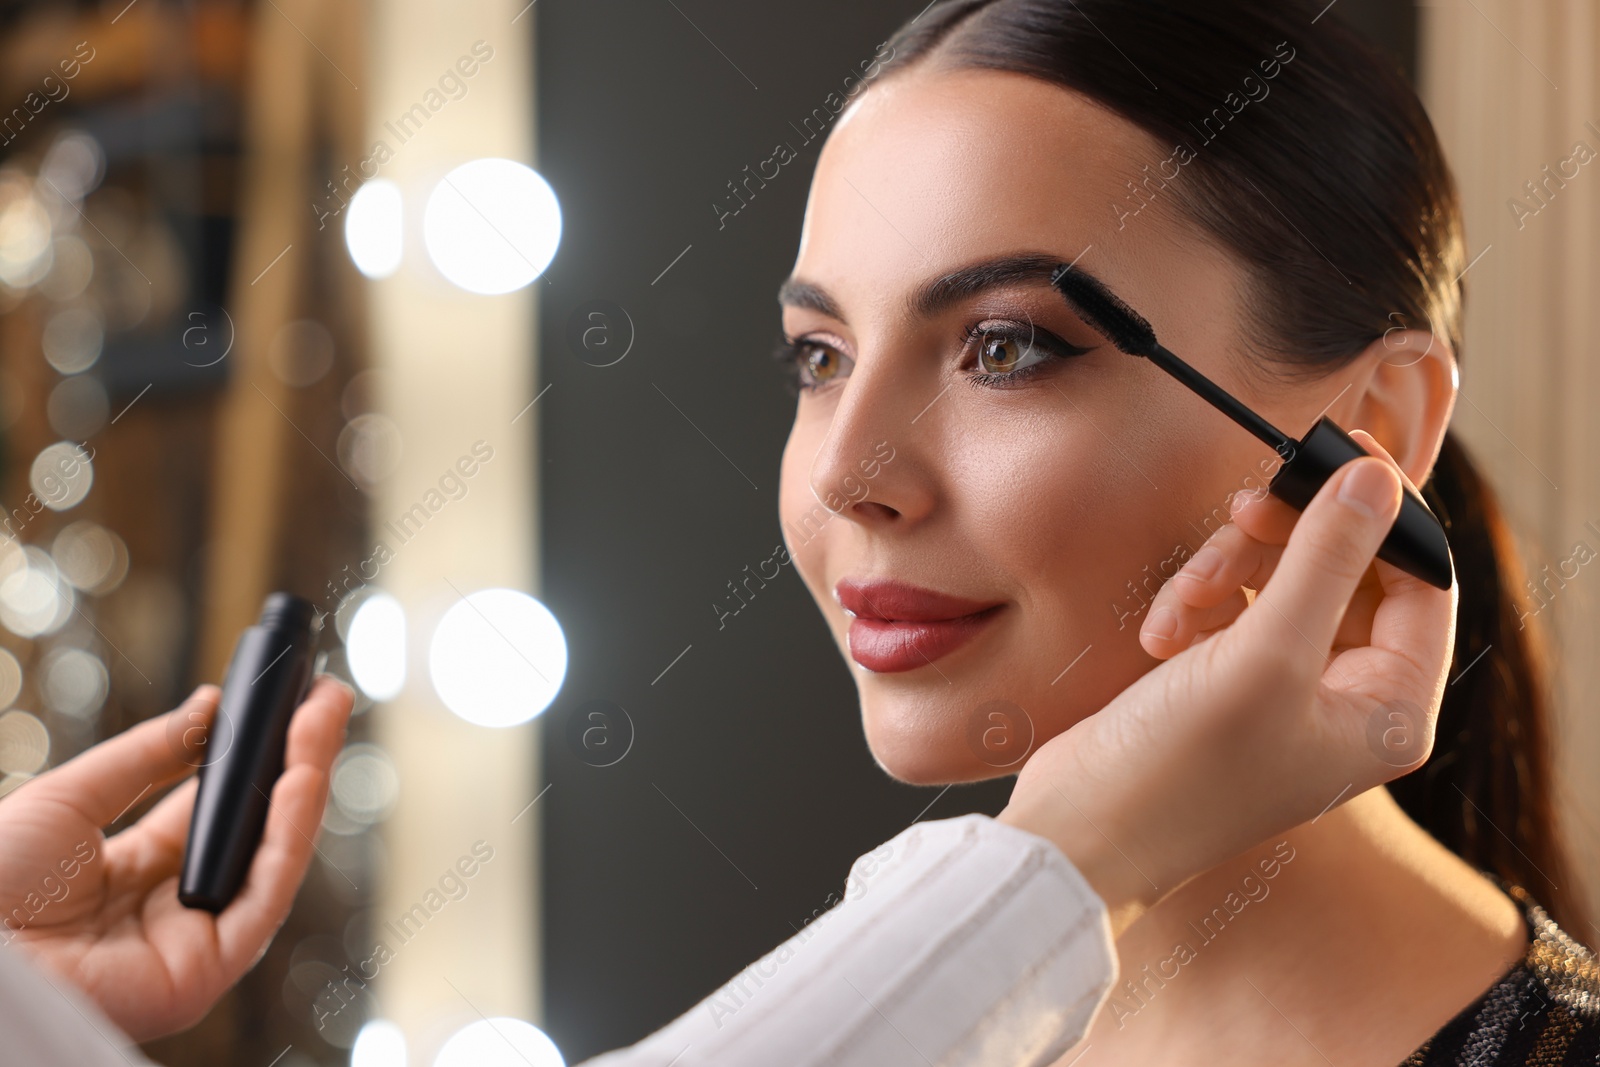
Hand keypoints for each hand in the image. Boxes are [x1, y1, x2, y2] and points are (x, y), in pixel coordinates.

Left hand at [0, 676, 353, 1039]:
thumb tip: (211, 705)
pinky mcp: (209, 972)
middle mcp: (171, 914)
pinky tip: (301, 777)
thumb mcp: (72, 798)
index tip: (281, 705)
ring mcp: (194, 944)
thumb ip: (148, 756)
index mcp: (132, 878)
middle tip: (325, 697)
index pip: (212, 813)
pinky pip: (267, 894)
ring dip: (306, 782)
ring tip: (323, 717)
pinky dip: (291, 832)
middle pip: (253, 832)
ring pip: (272, 857)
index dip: (250, 761)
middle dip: (296, 760)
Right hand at [1000, 432, 1455, 933]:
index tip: (1341, 450)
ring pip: (1280, 581)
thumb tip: (1376, 478)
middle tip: (1246, 510)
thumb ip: (1326, 559)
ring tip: (1183, 602)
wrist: (1080, 827)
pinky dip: (1194, 605)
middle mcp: (1346, 703)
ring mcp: (1284, 693)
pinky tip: (1161, 636)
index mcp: (1387, 712)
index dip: (1388, 512)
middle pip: (1345, 573)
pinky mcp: (1225, 682)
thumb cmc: (1180, 770)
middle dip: (1286, 542)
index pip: (1423, 583)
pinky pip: (1230, 608)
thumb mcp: (1265, 654)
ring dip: (1226, 572)